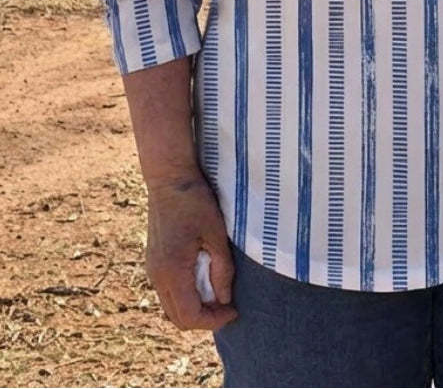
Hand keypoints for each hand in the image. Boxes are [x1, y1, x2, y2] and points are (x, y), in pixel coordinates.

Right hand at [145, 173, 237, 330]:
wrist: (168, 178)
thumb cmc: (195, 201)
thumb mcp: (216, 233)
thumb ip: (221, 268)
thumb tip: (225, 298)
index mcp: (172, 270)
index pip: (189, 316)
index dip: (213, 320)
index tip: (233, 310)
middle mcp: (157, 275)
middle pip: (178, 318)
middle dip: (204, 318)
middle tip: (227, 305)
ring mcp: (152, 268)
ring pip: (171, 306)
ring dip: (194, 307)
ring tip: (217, 292)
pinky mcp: (153, 260)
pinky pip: (167, 291)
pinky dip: (185, 294)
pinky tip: (202, 278)